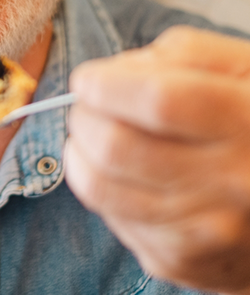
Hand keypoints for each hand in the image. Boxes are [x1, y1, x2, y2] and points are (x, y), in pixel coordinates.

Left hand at [65, 26, 249, 293]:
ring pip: (100, 188)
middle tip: (86, 106)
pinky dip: (101, 186)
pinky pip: (110, 216)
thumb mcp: (239, 67)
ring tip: (92, 135)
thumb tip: (114, 72)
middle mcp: (232, 182)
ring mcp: (207, 231)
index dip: (106, 86)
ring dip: (78, 152)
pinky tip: (124, 172)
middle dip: (82, 118)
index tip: (84, 79)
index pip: (159, 101)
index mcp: (246, 120)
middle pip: (117, 148)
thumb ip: (181, 52)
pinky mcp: (182, 260)